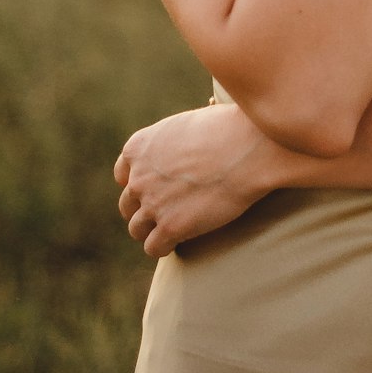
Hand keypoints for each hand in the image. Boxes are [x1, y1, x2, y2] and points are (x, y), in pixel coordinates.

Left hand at [115, 102, 275, 256]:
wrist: (248, 148)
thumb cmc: (227, 129)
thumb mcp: (187, 125)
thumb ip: (170, 144)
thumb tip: (177, 150)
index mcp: (139, 147)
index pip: (123, 174)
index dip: (139, 183)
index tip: (156, 187)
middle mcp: (138, 177)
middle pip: (128, 204)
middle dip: (145, 208)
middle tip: (168, 210)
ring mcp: (152, 204)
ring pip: (137, 229)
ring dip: (153, 231)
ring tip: (174, 228)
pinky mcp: (170, 227)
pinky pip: (154, 248)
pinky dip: (165, 246)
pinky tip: (181, 239)